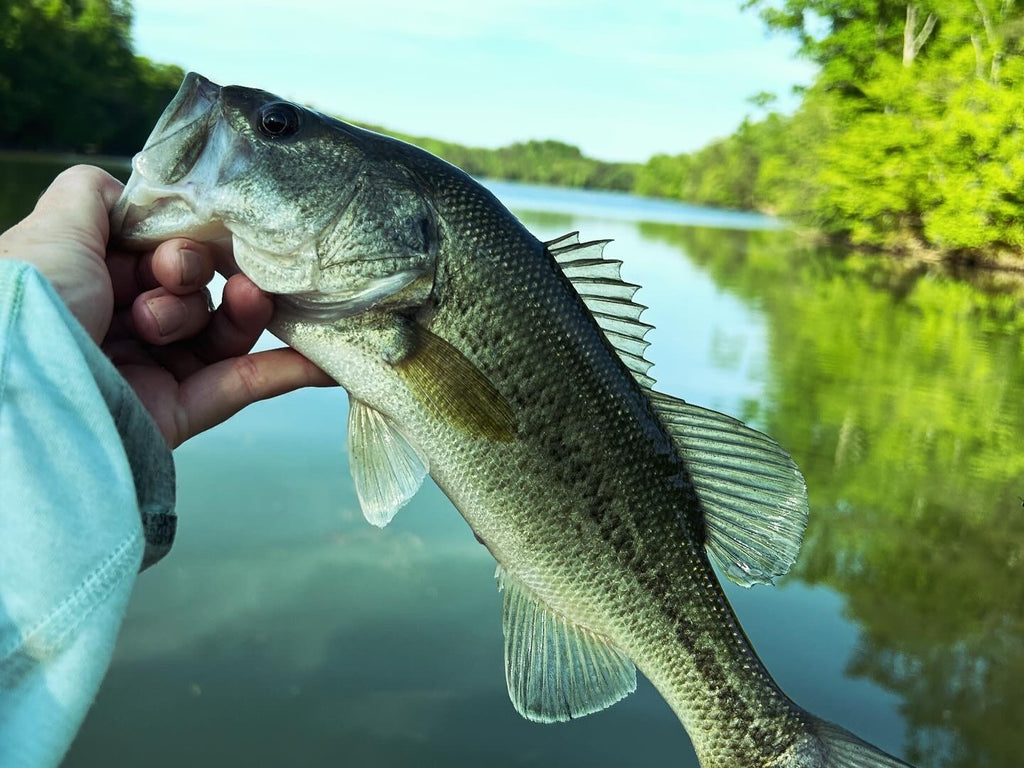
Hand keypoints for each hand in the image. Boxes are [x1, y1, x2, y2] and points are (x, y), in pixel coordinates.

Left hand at [0, 165, 334, 446]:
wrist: (25, 394)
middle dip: (194, 275)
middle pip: (191, 291)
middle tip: (177, 277)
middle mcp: (116, 327)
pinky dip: (284, 372)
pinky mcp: (175, 416)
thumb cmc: (34, 305)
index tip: (172, 244)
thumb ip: (91, 196)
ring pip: (219, 334)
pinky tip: (321, 358)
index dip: (174, 243)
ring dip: (242, 312)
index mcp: (86, 284)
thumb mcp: (52, 231)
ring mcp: (147, 373)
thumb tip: (131, 189)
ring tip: (251, 296)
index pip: (154, 253)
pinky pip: (240, 388)